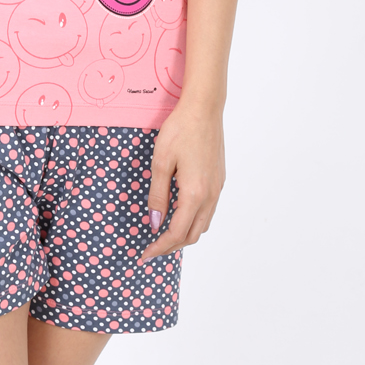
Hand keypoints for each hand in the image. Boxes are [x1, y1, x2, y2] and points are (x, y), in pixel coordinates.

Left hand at [138, 107, 224, 264]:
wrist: (204, 109)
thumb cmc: (180, 130)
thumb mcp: (160, 162)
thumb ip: (158, 196)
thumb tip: (155, 223)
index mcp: (194, 193)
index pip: (176, 233)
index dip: (159, 247)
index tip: (144, 255)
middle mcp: (210, 195)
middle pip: (193, 235)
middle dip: (171, 246)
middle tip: (151, 248)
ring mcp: (218, 188)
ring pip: (203, 224)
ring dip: (184, 234)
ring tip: (163, 234)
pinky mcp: (219, 180)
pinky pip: (208, 211)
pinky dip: (193, 221)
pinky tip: (179, 214)